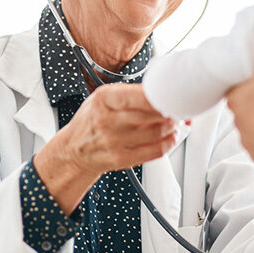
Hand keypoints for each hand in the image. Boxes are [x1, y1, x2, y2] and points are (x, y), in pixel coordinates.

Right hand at [35, 83, 175, 212]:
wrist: (74, 149)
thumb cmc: (93, 120)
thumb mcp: (104, 98)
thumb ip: (132, 94)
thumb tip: (165, 93)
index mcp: (104, 99)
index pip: (140, 96)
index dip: (162, 97)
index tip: (174, 95)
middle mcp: (107, 120)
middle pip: (151, 115)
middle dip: (171, 112)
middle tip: (179, 108)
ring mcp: (113, 141)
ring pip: (156, 133)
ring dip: (173, 128)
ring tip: (176, 122)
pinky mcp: (121, 159)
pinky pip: (154, 152)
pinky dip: (168, 144)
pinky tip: (170, 138)